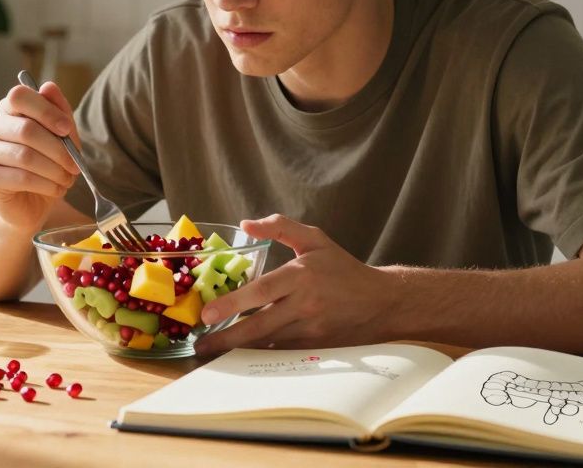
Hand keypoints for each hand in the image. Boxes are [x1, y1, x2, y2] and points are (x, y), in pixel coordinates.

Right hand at [0, 81, 81, 231]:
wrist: (30, 201)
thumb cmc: (46, 162)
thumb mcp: (60, 135)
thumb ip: (58, 111)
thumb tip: (49, 86)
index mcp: (8, 108)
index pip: (20, 96)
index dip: (46, 110)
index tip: (67, 129)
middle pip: (26, 129)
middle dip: (58, 149)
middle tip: (75, 165)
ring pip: (26, 156)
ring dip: (55, 170)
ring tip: (68, 179)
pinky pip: (22, 177)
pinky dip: (46, 184)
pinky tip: (56, 189)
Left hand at [193, 215, 397, 354]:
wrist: (381, 302)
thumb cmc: (342, 268)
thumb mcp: (315, 239)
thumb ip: (280, 227)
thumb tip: (245, 225)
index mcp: (301, 275)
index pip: (263, 291)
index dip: (234, 303)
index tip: (207, 313)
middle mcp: (305, 304)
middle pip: (260, 325)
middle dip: (227, 337)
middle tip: (201, 344)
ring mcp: (311, 329)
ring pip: (268, 343)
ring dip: (239, 349)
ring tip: (212, 351)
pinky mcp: (316, 347)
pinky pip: (282, 352)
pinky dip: (260, 355)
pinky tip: (240, 357)